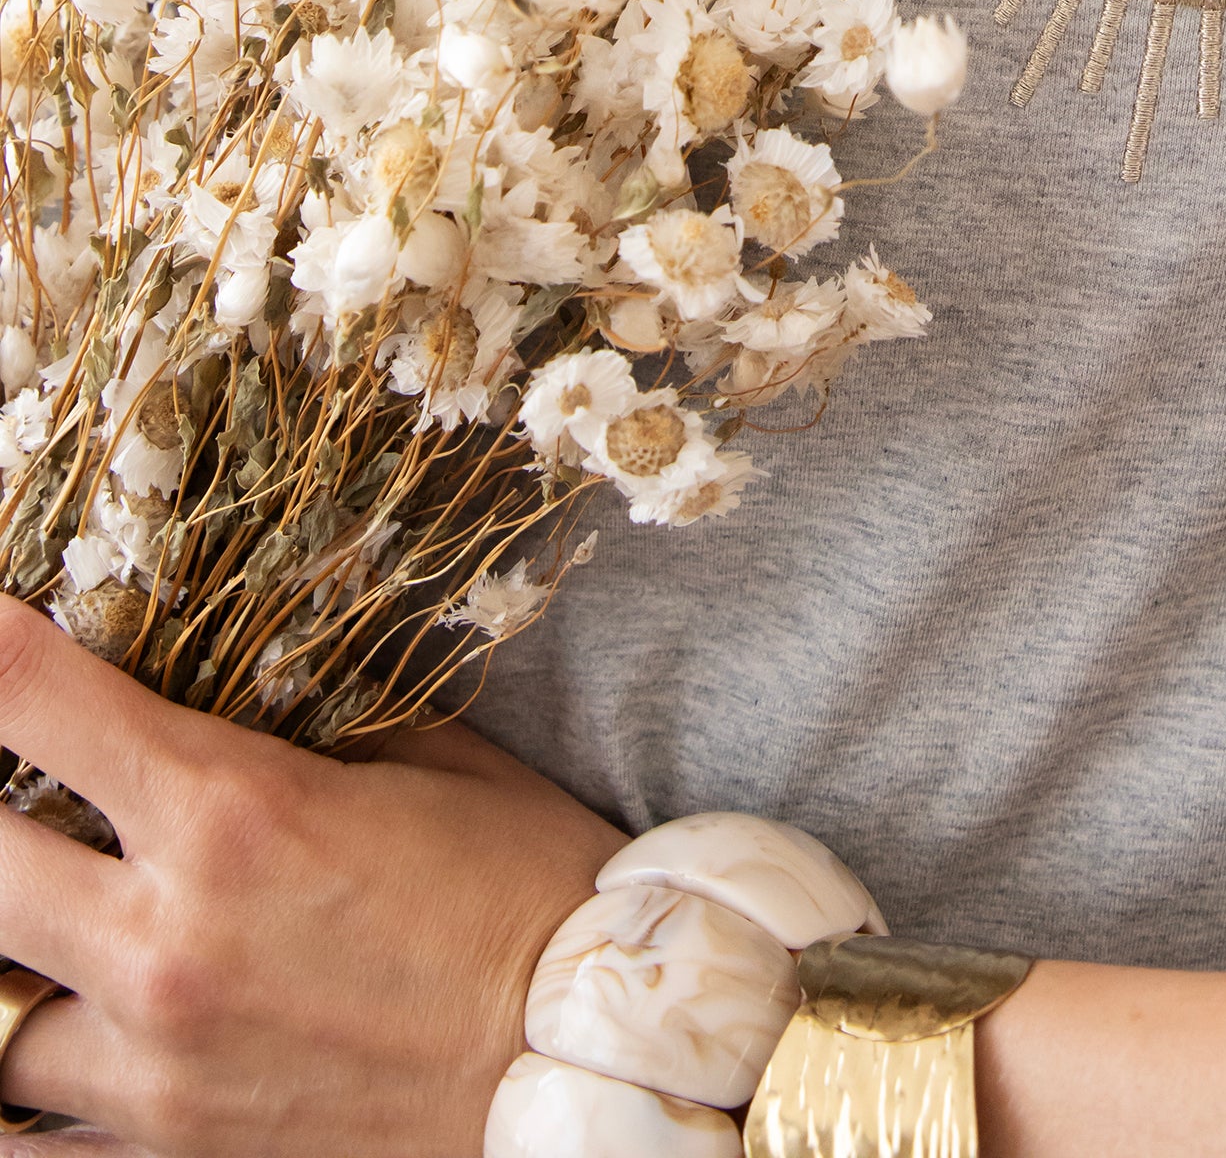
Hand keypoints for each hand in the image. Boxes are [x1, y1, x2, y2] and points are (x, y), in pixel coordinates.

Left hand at [0, 598, 622, 1155]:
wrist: (590, 1059)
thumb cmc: (526, 886)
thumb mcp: (421, 759)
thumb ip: (300, 728)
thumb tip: (234, 690)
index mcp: (231, 811)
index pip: (41, 707)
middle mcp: (167, 940)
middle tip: (16, 790)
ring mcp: (157, 1066)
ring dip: (5, 962)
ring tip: (42, 928)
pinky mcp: (173, 1157)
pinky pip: (33, 1142)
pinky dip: (24, 1092)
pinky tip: (46, 1040)